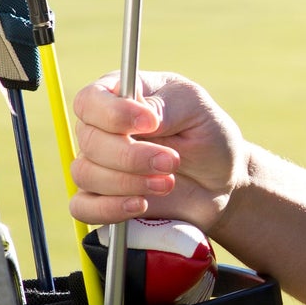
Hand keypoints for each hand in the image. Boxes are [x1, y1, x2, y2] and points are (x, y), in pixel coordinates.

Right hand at [70, 72, 246, 234]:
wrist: (222, 181)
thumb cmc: (208, 135)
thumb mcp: (198, 108)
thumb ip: (168, 105)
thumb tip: (141, 116)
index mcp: (122, 96)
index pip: (90, 99)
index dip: (112, 113)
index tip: (150, 124)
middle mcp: (103, 129)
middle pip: (88, 140)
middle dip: (131, 156)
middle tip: (172, 162)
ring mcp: (99, 164)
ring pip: (85, 174)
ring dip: (128, 182)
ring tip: (168, 183)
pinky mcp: (102, 198)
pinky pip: (83, 207)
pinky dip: (109, 208)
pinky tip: (141, 205)